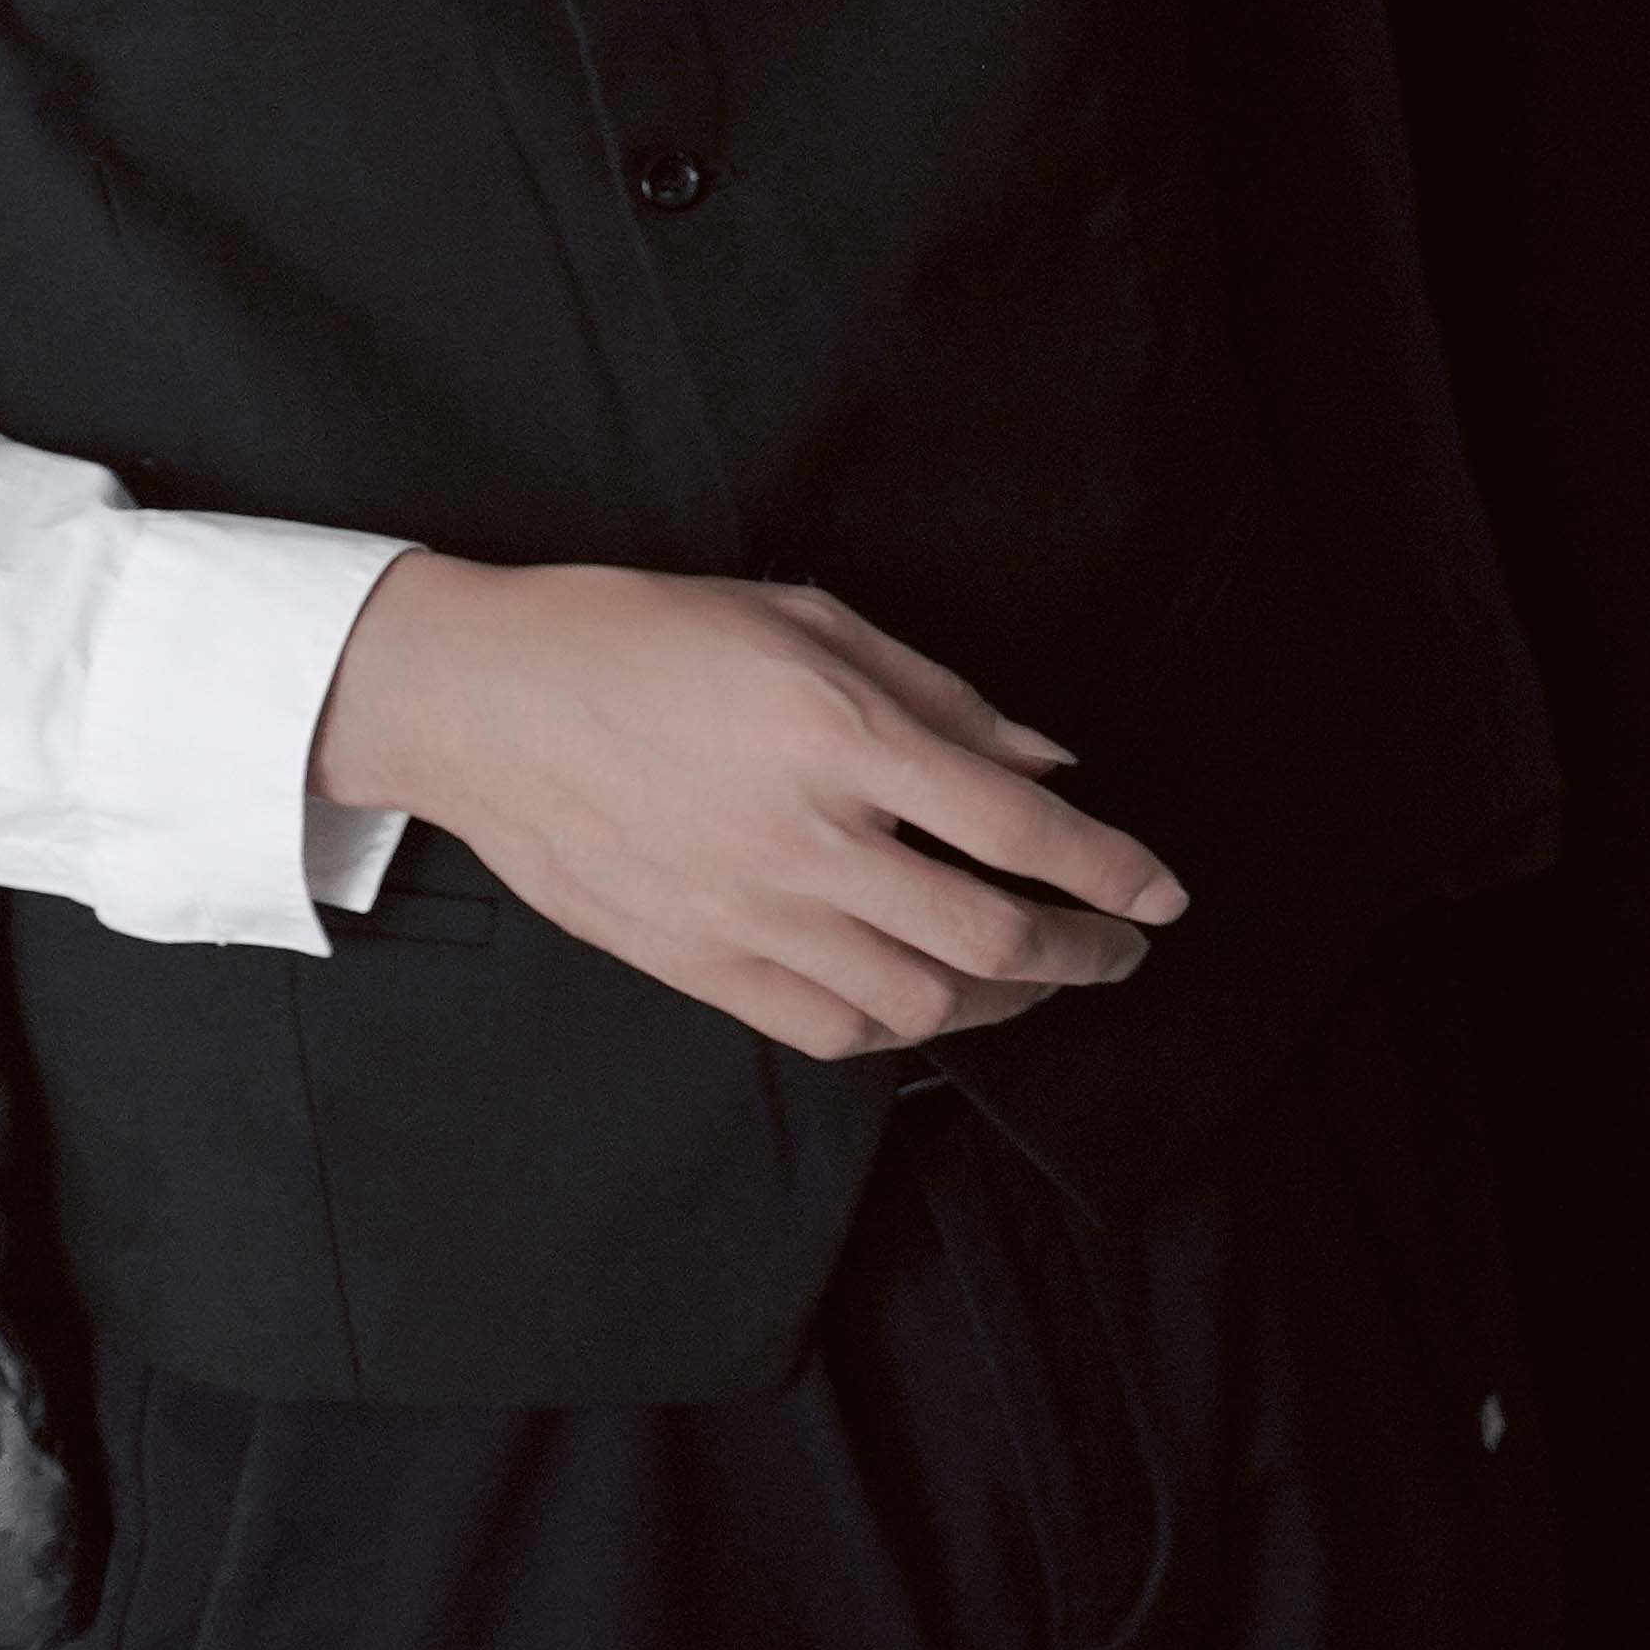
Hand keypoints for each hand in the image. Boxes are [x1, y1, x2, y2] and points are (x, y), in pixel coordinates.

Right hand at [307, 560, 1184, 1063]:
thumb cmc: (648, 635)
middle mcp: (807, 840)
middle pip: (988, 936)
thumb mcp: (810, 620)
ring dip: (1005, 1003)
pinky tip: (933, 1002)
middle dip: (1082, 954)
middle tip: (1121, 949)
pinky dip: (904, 1029)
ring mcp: (748, 914)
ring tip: (1039, 980)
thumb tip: (1050, 762)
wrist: (485, 701)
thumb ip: (944, 697)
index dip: (1112, 871)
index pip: (1020, 830)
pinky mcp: (695, 964)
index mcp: (844, 738)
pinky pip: (828, 1029)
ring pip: (918, 1002)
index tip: (1163, 894)